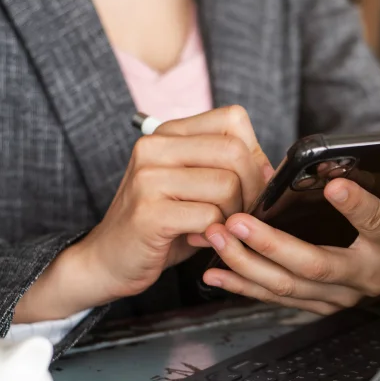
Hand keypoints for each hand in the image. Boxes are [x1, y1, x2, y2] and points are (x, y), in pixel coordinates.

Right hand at [14, 106, 272, 322]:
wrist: (107, 261)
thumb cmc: (160, 225)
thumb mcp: (193, 186)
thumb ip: (227, 168)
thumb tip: (271, 169)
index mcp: (168, 133)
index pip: (233, 119)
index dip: (254, 153)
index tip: (249, 183)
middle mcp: (154, 147)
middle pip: (236, 153)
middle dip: (252, 189)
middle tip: (240, 214)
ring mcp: (148, 178)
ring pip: (227, 186)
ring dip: (233, 215)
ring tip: (216, 227)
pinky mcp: (149, 212)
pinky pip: (210, 217)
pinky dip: (216, 234)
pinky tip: (200, 239)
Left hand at [201, 169, 379, 314]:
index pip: (375, 226)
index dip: (356, 207)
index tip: (334, 186)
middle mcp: (362, 276)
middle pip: (315, 264)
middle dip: (272, 244)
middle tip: (238, 221)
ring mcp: (337, 295)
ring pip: (287, 285)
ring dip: (246, 263)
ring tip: (217, 237)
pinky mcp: (317, 305)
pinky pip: (274, 298)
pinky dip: (242, 286)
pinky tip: (215, 273)